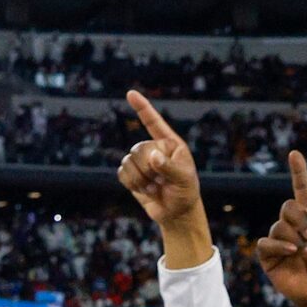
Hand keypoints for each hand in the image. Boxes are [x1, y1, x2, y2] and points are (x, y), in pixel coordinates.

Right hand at [119, 92, 210, 267]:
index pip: (155, 123)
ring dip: (140, 180)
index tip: (130, 93)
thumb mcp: (183, 179)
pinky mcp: (131, 174)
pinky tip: (144, 191)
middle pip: (138, 149)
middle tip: (160, 182)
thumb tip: (152, 156)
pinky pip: (122, 173)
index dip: (143, 108)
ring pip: (128, 162)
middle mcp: (154, 149)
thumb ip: (168, 167)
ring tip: (154, 188)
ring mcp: (142, 161)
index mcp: (170, 144)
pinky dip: (132, 184)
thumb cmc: (185, 193)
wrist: (176, 213)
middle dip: (147, 169)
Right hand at [251, 150, 306, 306]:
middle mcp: (290, 225)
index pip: (300, 190)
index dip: (298, 172)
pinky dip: (282, 246)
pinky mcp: (267, 255)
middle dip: (302, 220)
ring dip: (297, 238)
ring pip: (279, 226)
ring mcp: (277, 239)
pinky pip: (267, 243)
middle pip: (288, 208)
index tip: (294, 154)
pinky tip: (294, 253)